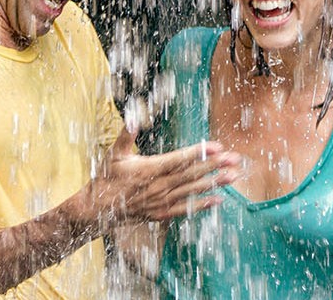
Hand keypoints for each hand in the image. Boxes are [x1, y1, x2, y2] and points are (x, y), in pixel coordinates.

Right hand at [70, 129, 240, 228]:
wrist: (97, 210)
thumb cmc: (107, 178)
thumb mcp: (114, 154)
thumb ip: (126, 135)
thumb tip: (133, 118)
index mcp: (149, 169)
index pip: (179, 159)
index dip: (199, 153)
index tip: (217, 146)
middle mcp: (158, 186)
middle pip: (191, 174)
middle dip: (215, 166)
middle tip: (235, 159)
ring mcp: (161, 201)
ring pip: (192, 191)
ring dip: (214, 183)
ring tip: (233, 176)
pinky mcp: (161, 214)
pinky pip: (185, 209)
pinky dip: (202, 205)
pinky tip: (218, 199)